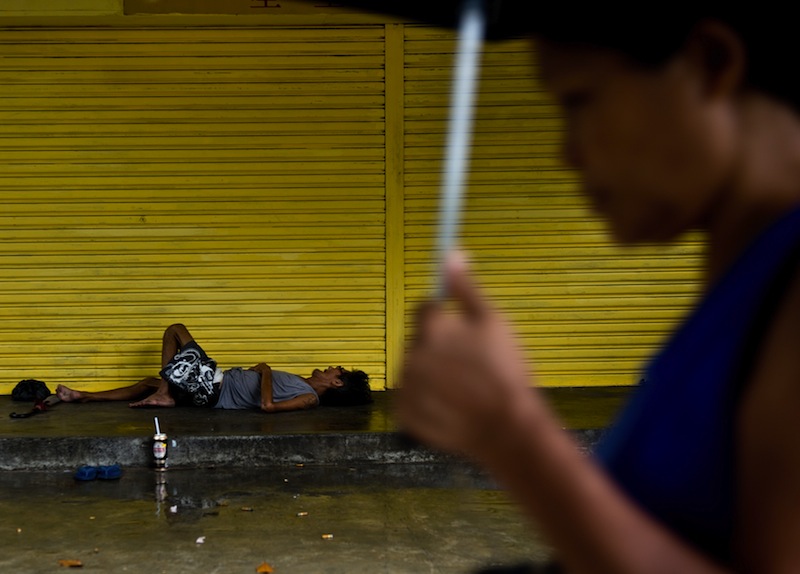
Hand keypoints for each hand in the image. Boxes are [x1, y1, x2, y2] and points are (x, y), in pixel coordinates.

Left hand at [398, 252, 535, 460]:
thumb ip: (466, 287)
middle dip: (439, 348)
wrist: (506, 428)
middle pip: (419, 340)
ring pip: (415, 369)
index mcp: (431, 327)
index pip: (426, 309)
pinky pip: (411, 398)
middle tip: (469, 366)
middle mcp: (411, 354)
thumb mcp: (493, 320)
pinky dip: (426, 401)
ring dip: (432, 374)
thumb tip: (450, 254)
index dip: (446, 318)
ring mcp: (406, 386)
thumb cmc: (504, 371)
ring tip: (463, 389)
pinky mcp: (404, 413)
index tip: (463, 334)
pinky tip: (452, 406)